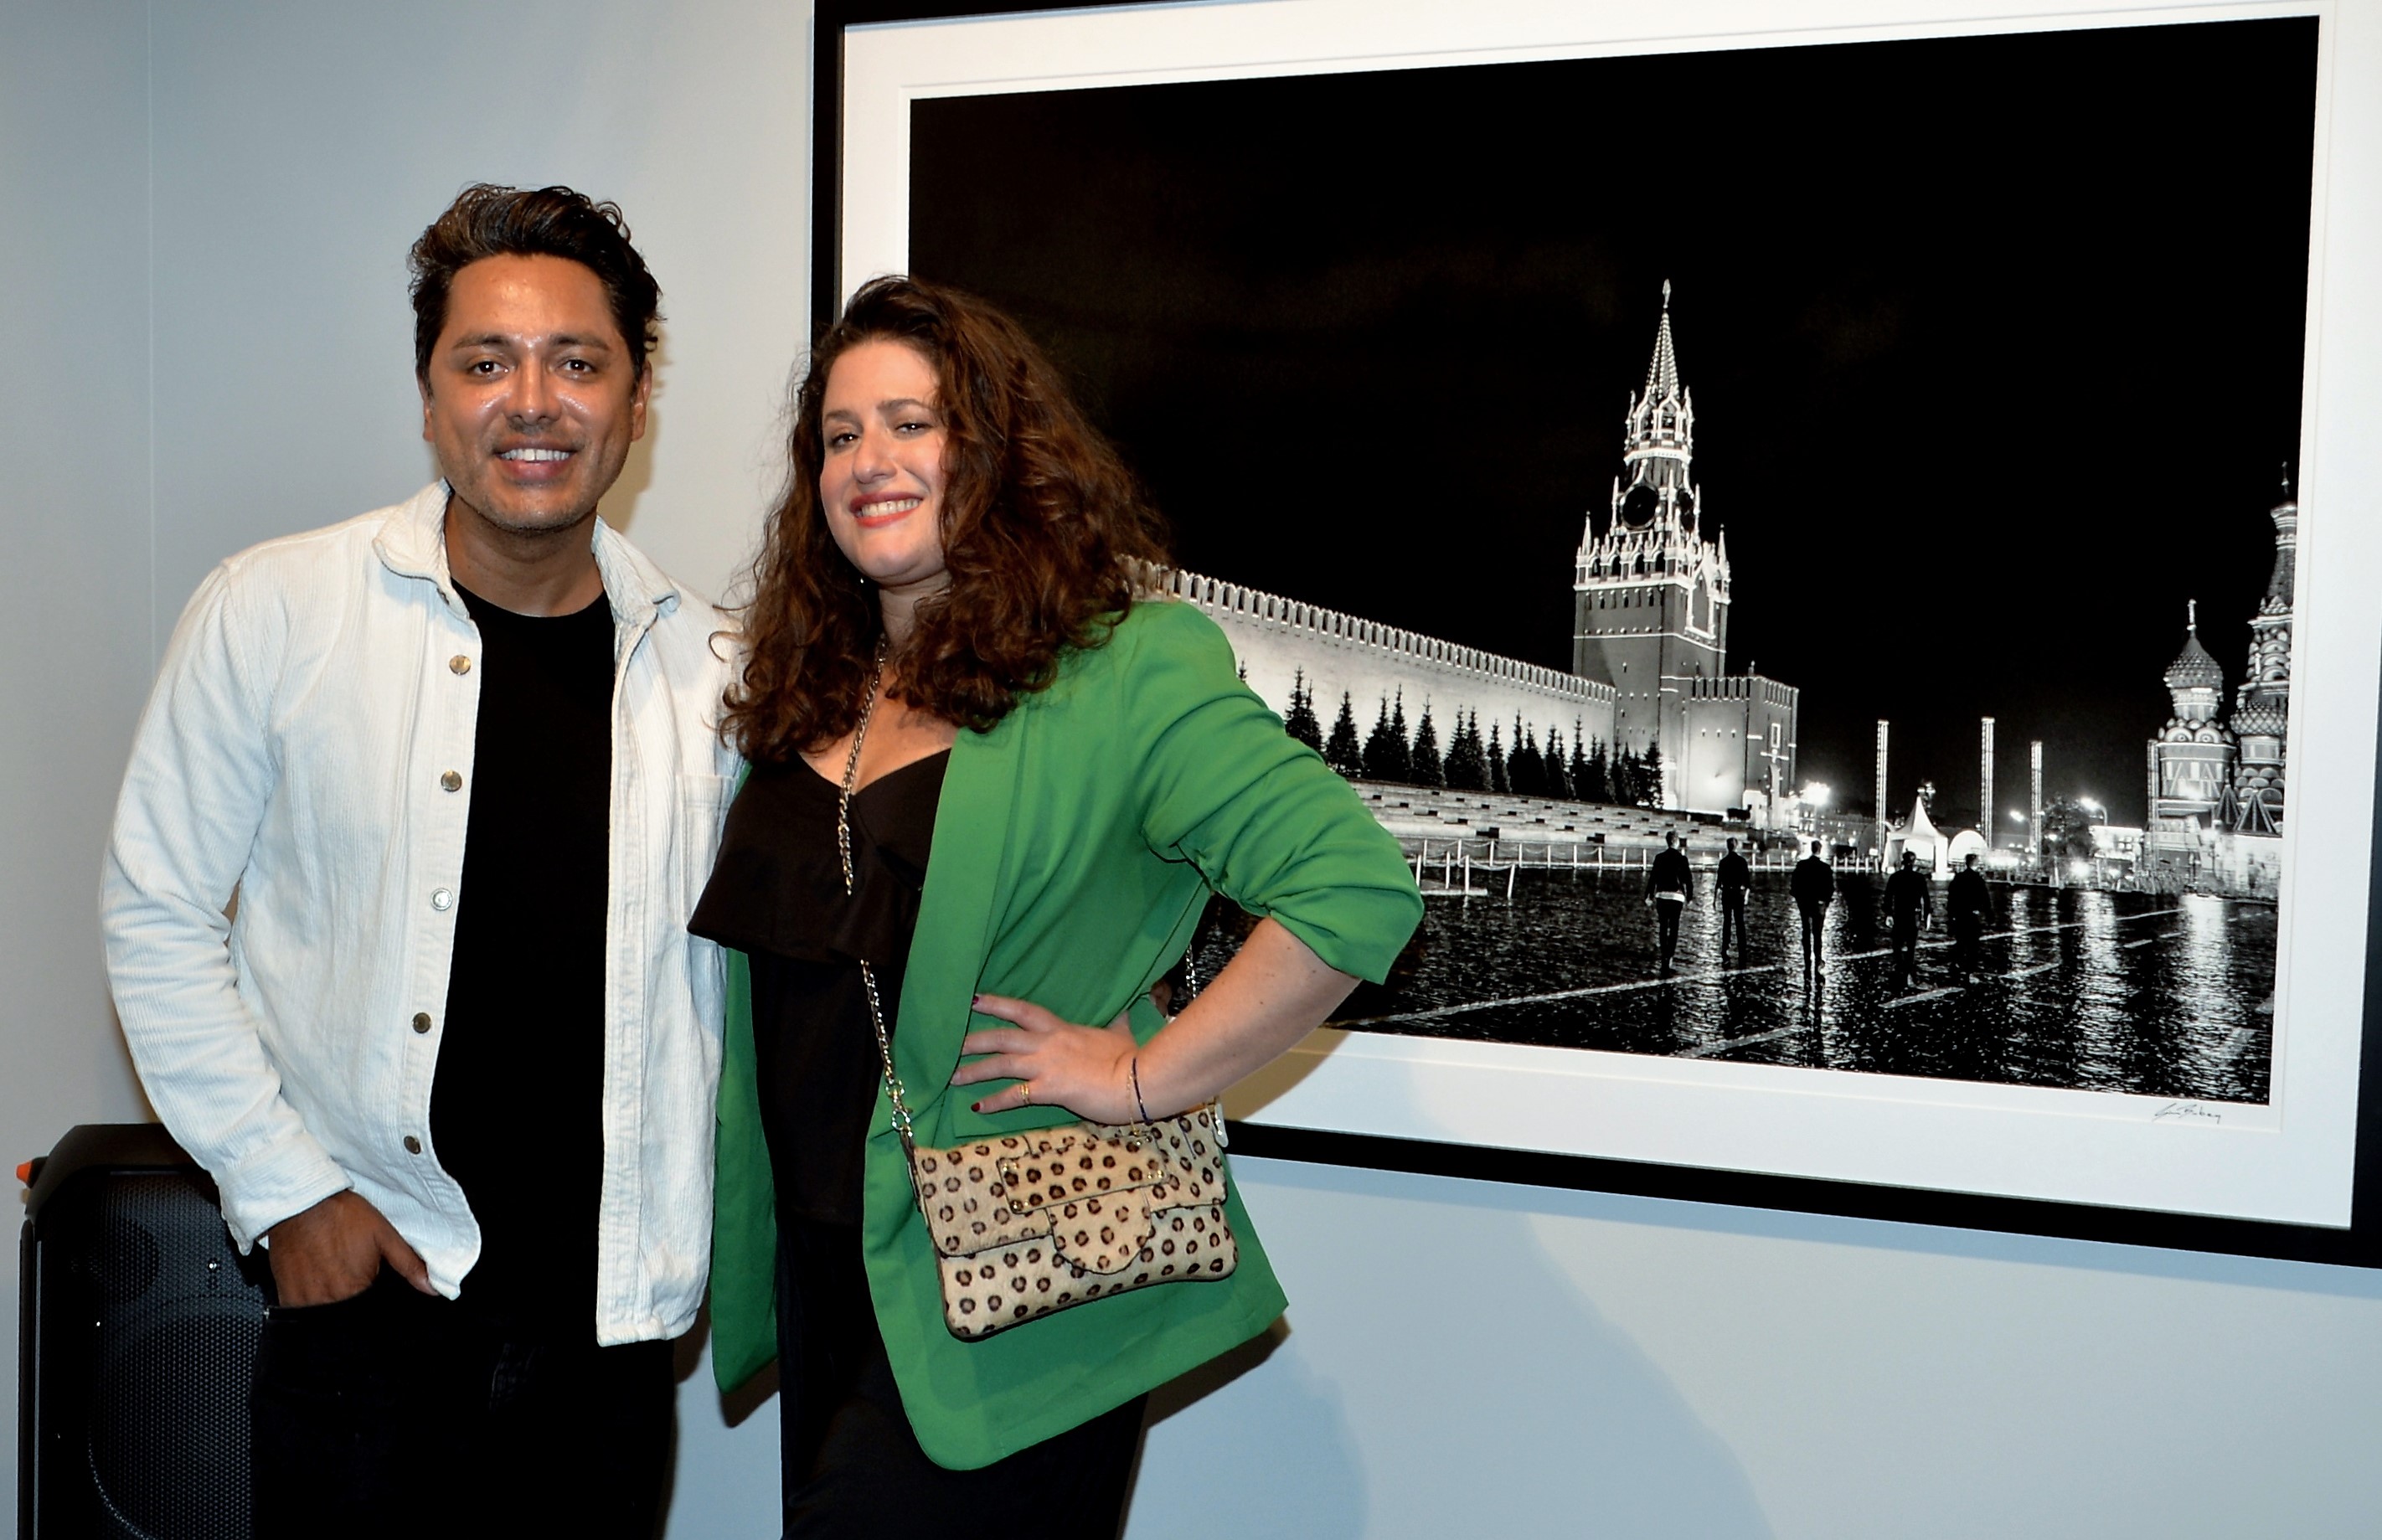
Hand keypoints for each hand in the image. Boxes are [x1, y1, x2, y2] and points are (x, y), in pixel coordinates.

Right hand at [264, 1190, 433, 1305]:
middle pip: (345, 1317)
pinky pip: (300, 1312)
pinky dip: (310, 1302)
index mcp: (356, 1289)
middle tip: (349, 1273)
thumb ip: (409, 1264)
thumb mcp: (385, 1235)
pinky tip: (316, 1280)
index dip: (372, 1301)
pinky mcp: (286, 1295)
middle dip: (352, 1301)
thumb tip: (432, 1288)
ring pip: (323, 1316)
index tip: (368, 1284)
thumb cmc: (343, 1215)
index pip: (369, 1314)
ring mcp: (304, 1300)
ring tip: (333, 1274)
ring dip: (331, 1302)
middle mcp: (328, 1300)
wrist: (303, 1201)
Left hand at [952, 995, 1137, 1122]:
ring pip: (1001, 1063)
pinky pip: (1015, 1096)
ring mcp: (1047, 1065)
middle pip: (1001, 1036)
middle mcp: (1049, 1043)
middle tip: (949, 1044)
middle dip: (973, 1040)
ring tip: (951, 1077)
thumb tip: (1125, 1013)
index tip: (975, 1000)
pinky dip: (994, 1101)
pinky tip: (978, 1107)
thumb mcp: (1121, 1035)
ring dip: (973, 1070)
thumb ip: (1116, 1024)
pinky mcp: (1050, 1089)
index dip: (997, 1004)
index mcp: (1063, 1029)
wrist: (1140, 1079)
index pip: (1024, 1011)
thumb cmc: (1132, 1059)